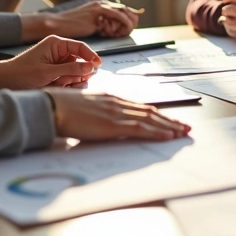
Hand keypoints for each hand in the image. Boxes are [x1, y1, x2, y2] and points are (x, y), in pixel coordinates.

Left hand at [0, 36, 101, 90]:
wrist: (5, 82)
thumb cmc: (22, 73)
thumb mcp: (47, 72)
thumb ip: (71, 70)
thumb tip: (91, 67)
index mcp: (56, 44)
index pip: (80, 46)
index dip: (91, 55)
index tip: (98, 66)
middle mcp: (59, 51)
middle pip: (81, 61)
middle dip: (76, 73)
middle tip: (65, 81)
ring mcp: (59, 63)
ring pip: (77, 72)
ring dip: (70, 81)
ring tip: (56, 84)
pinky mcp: (57, 73)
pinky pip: (70, 79)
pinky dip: (66, 85)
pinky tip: (56, 87)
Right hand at [24, 0, 139, 41]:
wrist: (57, 25)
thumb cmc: (71, 28)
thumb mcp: (90, 26)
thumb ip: (102, 25)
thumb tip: (112, 29)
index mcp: (99, 5)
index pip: (121, 7)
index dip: (132, 12)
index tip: (139, 16)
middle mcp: (101, 4)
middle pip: (125, 8)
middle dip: (132, 19)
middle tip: (131, 30)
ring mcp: (99, 7)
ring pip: (123, 11)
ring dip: (127, 23)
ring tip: (123, 33)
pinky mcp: (97, 13)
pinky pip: (117, 16)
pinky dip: (122, 22)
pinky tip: (120, 30)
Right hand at [45, 89, 191, 141]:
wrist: (51, 106)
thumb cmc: (62, 108)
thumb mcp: (85, 109)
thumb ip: (98, 114)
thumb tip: (103, 122)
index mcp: (112, 99)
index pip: (141, 107)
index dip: (158, 114)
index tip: (170, 120)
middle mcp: (118, 103)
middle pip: (151, 112)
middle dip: (170, 120)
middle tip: (185, 127)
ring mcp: (117, 113)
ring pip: (150, 119)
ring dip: (168, 127)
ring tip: (182, 133)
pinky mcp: (113, 124)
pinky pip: (140, 128)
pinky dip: (156, 132)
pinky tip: (167, 136)